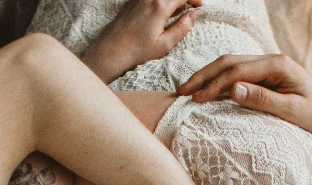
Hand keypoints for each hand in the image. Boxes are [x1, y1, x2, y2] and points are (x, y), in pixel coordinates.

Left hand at [82, 0, 201, 82]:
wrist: (111, 51)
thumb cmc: (136, 51)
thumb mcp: (164, 45)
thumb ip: (182, 28)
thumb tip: (193, 15)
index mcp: (160, 6)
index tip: (200, 6)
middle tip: (191, 6)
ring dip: (172, 0)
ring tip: (178, 9)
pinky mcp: (132, 1)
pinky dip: (161, 0)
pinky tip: (162, 10)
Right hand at [177, 54, 311, 139]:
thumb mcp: (291, 111)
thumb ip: (263, 99)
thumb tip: (233, 89)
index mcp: (278, 65)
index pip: (237, 70)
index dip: (214, 83)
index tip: (195, 99)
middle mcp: (271, 61)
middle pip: (230, 62)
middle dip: (204, 76)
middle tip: (181, 92)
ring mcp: (267, 67)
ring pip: (231, 66)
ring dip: (208, 77)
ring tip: (188, 91)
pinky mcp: (264, 77)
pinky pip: (237, 74)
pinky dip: (218, 82)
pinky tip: (205, 93)